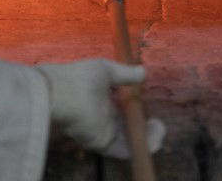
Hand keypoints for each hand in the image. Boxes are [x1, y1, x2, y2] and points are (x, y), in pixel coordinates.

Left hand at [36, 59, 165, 158]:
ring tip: (159, 130)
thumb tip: (144, 72)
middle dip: (146, 130)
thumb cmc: (81, 77)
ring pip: (129, 143)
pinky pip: (124, 151)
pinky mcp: (102, 143)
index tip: (152, 109)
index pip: (123, 113)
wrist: (63, 91)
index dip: (139, 114)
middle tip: (159, 125)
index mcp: (102, 102)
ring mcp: (103, 133)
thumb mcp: (107, 70)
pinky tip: (154, 138)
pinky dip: (140, 148)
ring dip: (147, 140)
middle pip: (128, 130)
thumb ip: (125, 74)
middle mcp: (103, 120)